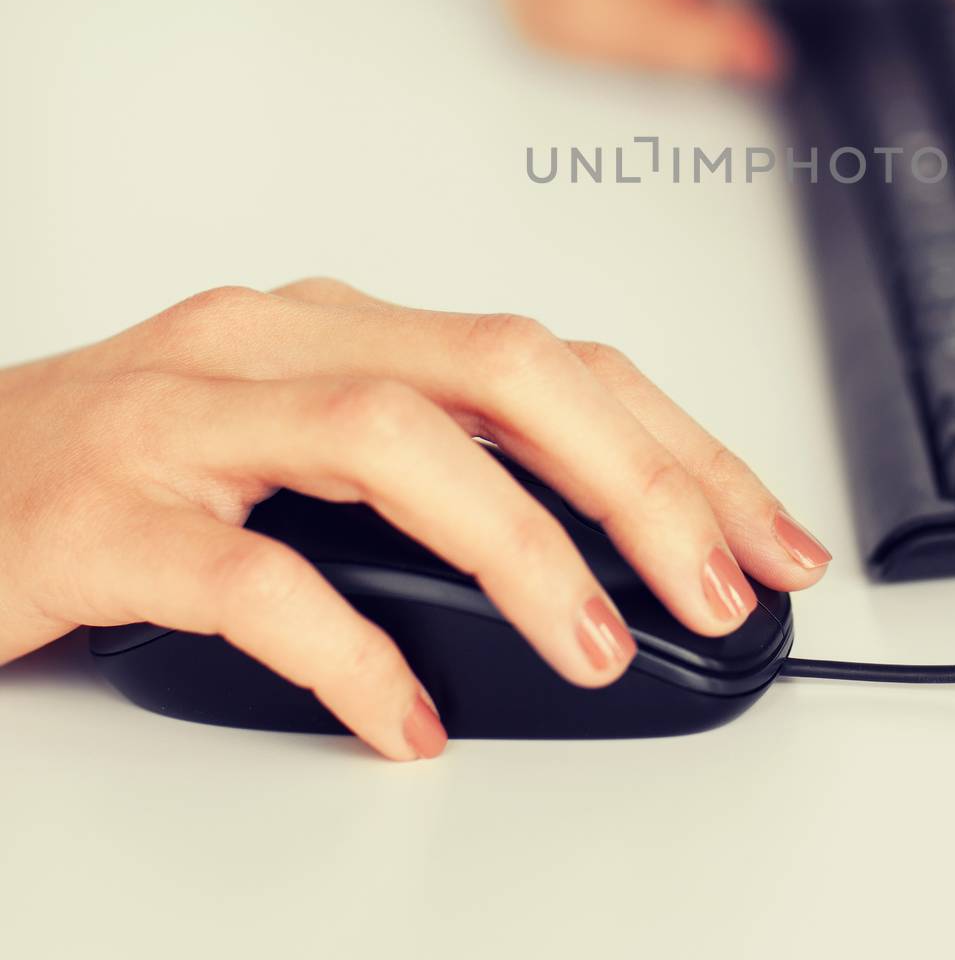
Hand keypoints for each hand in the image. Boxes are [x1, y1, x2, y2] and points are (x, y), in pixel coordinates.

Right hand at [0, 279, 830, 759]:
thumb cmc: (130, 470)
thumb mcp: (302, 441)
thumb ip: (434, 474)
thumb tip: (599, 563)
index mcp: (344, 325)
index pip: (555, 358)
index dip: (677, 443)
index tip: (766, 535)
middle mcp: (276, 343)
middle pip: (504, 369)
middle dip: (638, 478)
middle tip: (722, 587)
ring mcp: (185, 419)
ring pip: (392, 442)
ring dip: (521, 547)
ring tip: (599, 647)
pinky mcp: (98, 516)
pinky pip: (249, 576)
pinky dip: (347, 652)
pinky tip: (403, 719)